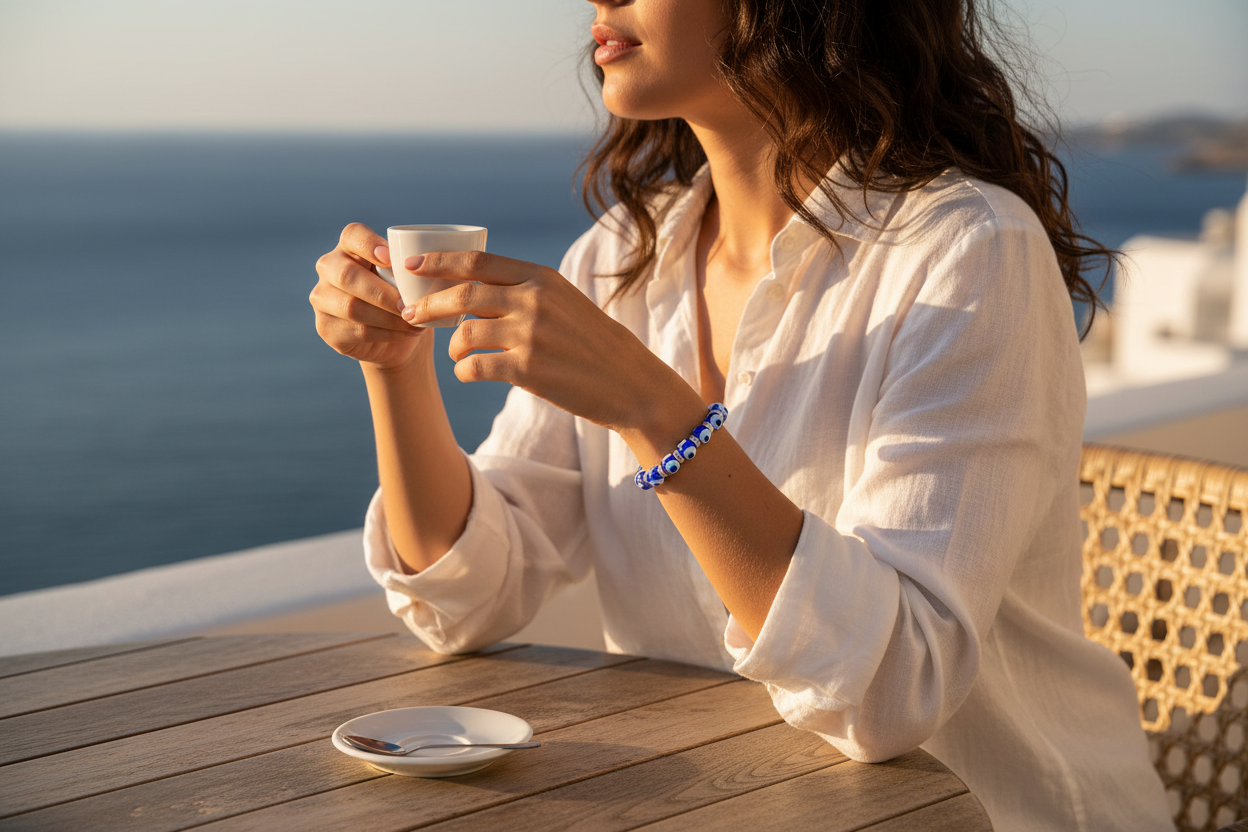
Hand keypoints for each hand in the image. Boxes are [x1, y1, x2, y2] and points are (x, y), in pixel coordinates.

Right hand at [311, 223, 428, 370]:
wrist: (396, 337)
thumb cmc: (404, 296)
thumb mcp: (409, 278)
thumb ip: (409, 267)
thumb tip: (423, 265)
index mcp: (349, 247)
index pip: (352, 235)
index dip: (369, 244)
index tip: (390, 258)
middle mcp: (329, 268)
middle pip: (346, 275)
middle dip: (382, 293)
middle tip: (408, 305)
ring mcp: (322, 298)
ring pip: (351, 307)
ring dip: (388, 318)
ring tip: (414, 322)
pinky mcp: (325, 327)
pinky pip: (356, 330)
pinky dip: (386, 333)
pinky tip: (405, 333)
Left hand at [401, 251, 702, 434]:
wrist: (631, 383)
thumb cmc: (594, 345)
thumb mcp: (565, 302)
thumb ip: (525, 292)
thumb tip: (472, 292)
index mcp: (542, 277)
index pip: (476, 262)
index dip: (437, 262)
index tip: (412, 266)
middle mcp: (534, 300)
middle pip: (462, 295)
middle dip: (428, 305)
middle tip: (412, 314)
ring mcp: (531, 335)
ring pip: (464, 334)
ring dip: (451, 346)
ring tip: (456, 354)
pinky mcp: (528, 370)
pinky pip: (475, 367)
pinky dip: (464, 371)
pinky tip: (469, 373)